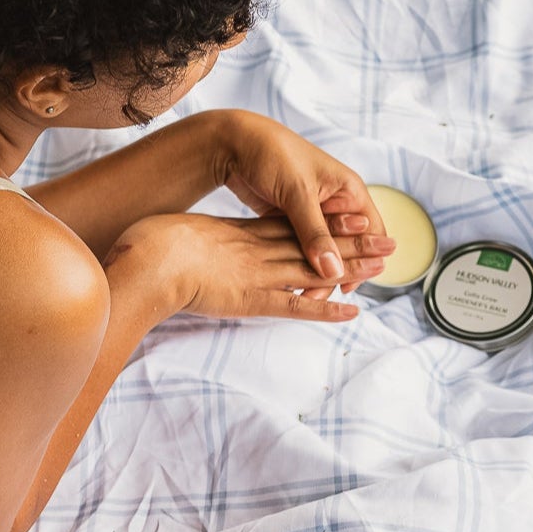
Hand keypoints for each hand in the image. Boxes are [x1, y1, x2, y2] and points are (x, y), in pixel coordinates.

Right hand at [105, 210, 396, 323]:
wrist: (147, 258)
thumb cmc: (148, 244)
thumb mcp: (170, 232)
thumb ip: (184, 240)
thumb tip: (179, 241)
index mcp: (236, 234)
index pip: (286, 228)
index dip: (319, 226)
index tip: (345, 221)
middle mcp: (254, 250)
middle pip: (310, 243)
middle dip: (351, 242)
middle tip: (385, 240)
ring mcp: (256, 274)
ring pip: (313, 269)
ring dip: (351, 267)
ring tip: (382, 266)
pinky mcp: (252, 299)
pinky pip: (296, 306)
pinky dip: (324, 309)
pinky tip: (350, 311)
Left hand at [212, 112, 386, 293]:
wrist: (233, 141)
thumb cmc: (272, 154)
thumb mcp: (298, 192)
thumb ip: (315, 232)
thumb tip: (334, 271)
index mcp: (348, 191)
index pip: (370, 234)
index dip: (364, 261)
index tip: (346, 287)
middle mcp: (335, 203)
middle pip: (345, 246)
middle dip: (334, 271)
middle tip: (314, 295)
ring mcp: (311, 212)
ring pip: (321, 250)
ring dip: (313, 270)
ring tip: (299, 293)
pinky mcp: (289, 218)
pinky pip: (299, 245)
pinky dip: (295, 262)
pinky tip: (285, 281)